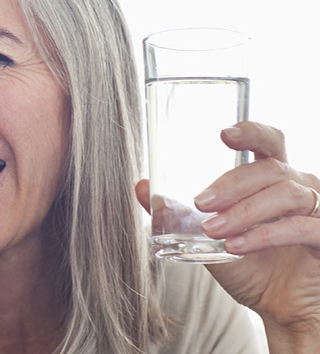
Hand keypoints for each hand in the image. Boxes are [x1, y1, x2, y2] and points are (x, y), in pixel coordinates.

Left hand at [137, 121, 319, 351]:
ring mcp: (318, 212)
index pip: (269, 143)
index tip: (224, 134)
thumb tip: (141, 187)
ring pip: (286, 195)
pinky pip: (300, 227)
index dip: (251, 132)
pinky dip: (265, 235)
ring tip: (213, 230)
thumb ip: (176, 213)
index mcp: (274, 180)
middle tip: (201, 202)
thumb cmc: (251, 268)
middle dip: (232, 183)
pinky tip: (237, 246)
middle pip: (271, 169)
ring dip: (244, 211)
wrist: (280, 309)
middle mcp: (300, 188)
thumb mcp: (206, 239)